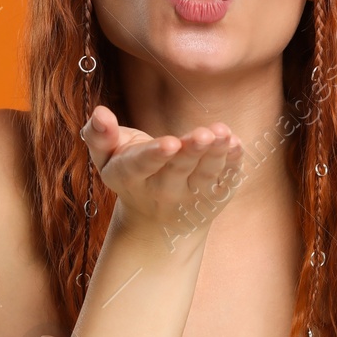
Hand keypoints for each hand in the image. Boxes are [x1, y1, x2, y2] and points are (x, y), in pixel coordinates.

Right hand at [79, 104, 244, 245]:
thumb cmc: (130, 174)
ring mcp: (191, 196)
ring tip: (223, 134)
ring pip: (205, 175)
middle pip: (178, 169)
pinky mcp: (215, 196)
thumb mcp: (106, 158)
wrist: (157, 223)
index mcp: (130, 177)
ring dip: (216, 154)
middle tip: (203, 134)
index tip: (170, 142)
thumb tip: (99, 113)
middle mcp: (161, 191)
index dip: (154, 155)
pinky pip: (225, 179)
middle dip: (191, 151)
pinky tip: (237, 144)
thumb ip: (99, 135)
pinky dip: (233, 163)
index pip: (141, 166)